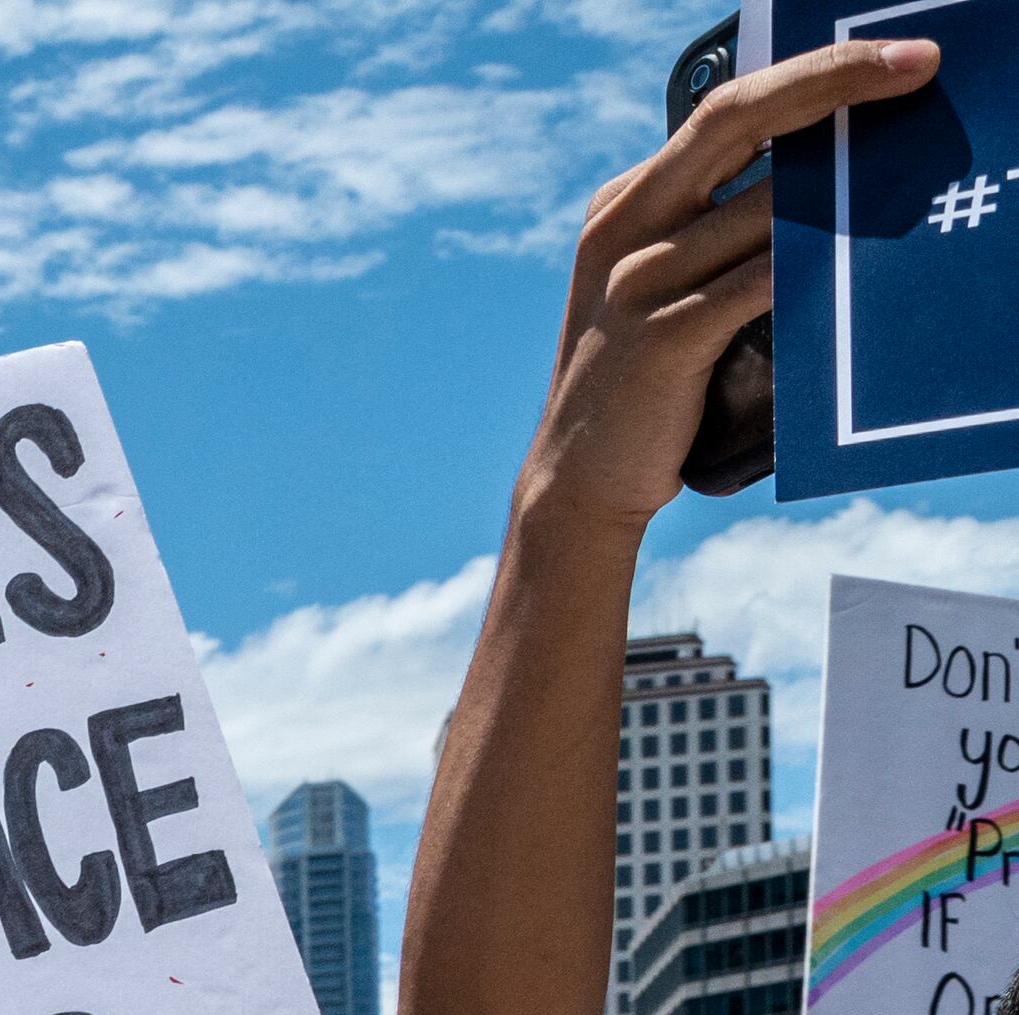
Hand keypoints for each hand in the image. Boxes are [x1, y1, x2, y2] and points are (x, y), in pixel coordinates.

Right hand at [526, 39, 932, 533]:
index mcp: (624, 203)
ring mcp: (634, 283)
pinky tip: (853, 264)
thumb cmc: (651, 379)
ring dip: (843, 194)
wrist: (578, 481)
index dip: (814, 72)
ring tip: (907, 179)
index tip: (895, 57)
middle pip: (737, 121)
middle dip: (834, 85)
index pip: (726, 110)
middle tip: (913, 69)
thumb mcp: (668, 283)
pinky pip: (761, 283)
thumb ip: (722, 225)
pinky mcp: (659, 339)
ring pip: (767, 207)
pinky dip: (813, 269)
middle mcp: (622, 229)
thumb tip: (834, 171)